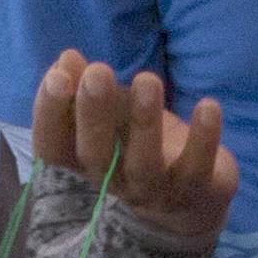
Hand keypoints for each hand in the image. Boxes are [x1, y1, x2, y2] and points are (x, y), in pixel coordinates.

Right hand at [33, 54, 236, 242]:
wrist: (192, 199)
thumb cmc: (137, 146)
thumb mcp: (111, 113)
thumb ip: (85, 87)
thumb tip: (67, 58)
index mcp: (83, 164)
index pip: (53, 149)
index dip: (50, 115)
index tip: (58, 76)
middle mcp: (113, 184)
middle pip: (95, 157)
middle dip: (93, 114)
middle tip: (98, 72)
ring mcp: (154, 194)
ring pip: (144, 165)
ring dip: (145, 122)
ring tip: (147, 80)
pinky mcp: (195, 192)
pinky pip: (197, 169)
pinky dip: (203, 139)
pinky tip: (208, 106)